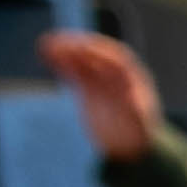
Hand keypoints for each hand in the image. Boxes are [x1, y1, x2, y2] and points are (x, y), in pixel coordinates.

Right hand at [36, 30, 160, 160]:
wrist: (127, 143)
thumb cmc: (138, 134)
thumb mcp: (141, 126)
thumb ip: (138, 114)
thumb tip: (137, 107)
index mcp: (132, 77)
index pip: (117, 58)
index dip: (100, 52)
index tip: (83, 49)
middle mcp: (116, 73)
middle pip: (97, 54)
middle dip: (79, 47)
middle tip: (60, 43)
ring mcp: (101, 77)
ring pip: (82, 59)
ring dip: (65, 51)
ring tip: (46, 45)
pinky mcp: (87, 84)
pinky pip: (72, 69)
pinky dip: (60, 62)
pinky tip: (44, 53)